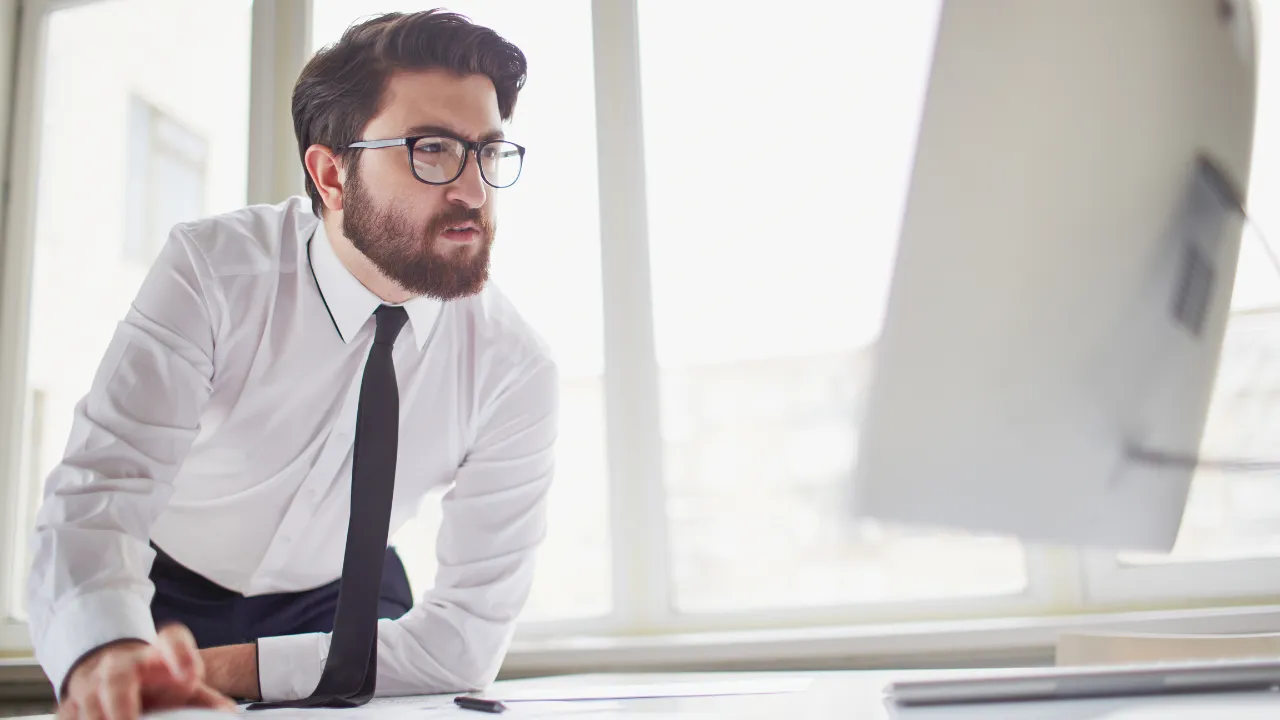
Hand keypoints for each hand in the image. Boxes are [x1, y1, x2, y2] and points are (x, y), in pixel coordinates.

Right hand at [57, 624, 236, 719]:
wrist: (117, 672)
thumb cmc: (158, 679)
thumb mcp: (183, 682)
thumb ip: (205, 699)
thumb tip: (228, 714)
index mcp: (158, 653)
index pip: (172, 639)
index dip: (182, 654)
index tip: (191, 675)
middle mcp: (122, 662)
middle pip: (117, 676)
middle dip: (121, 703)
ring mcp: (92, 680)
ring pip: (86, 699)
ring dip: (97, 717)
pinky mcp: (71, 701)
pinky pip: (68, 714)